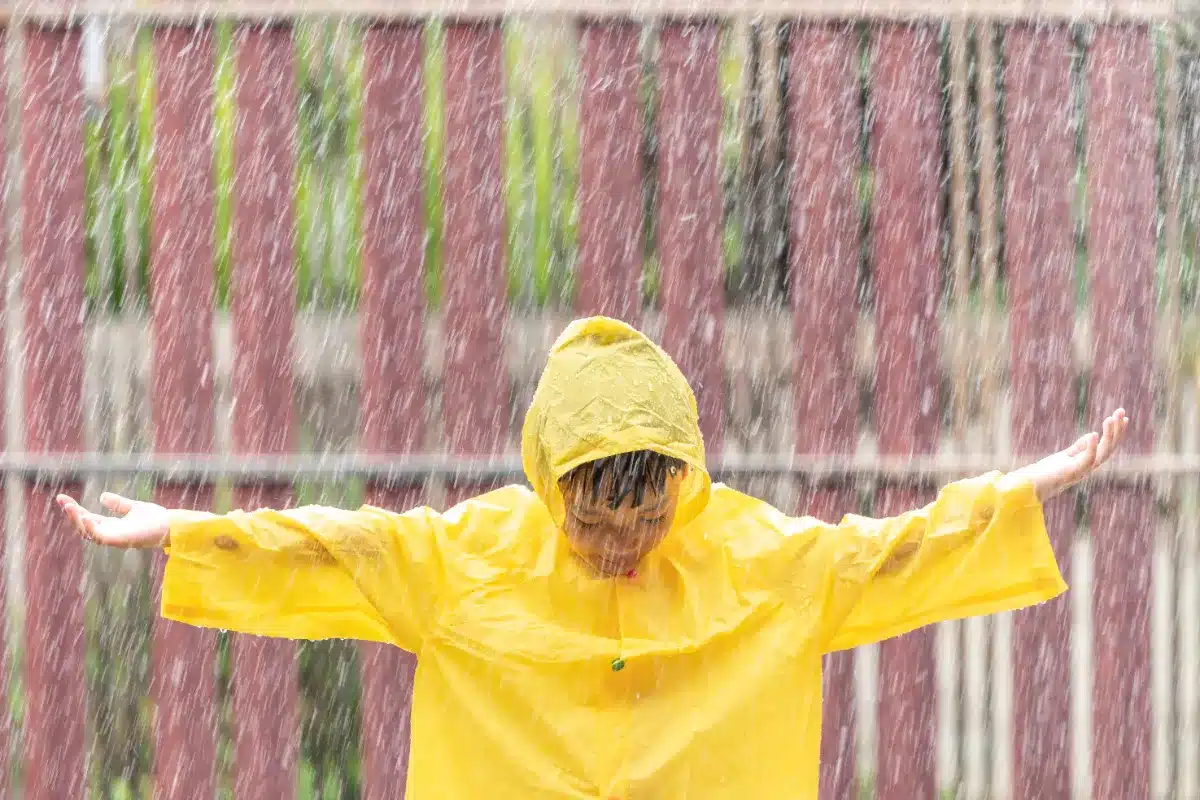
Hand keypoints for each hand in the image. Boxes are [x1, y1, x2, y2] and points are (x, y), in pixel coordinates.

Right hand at [56, 492, 169, 548]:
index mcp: (112, 526)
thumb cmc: (155, 519)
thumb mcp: (133, 507)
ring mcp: (114, 538)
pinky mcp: (120, 541)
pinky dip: (91, 528)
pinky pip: (100, 537)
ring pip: (88, 532)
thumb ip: (118, 504)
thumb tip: (102, 496)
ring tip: (68, 506)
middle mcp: (110, 533)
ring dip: (77, 520)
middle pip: (84, 526)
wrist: (171, 525)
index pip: (88, 518)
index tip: (62, 498)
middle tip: (61, 500)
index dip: (75, 510)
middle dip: (71, 514)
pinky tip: (84, 516)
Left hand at [1009, 408, 1128, 501]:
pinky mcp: (1072, 473)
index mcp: (1088, 462)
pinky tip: (1093, 434)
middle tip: (1121, 411)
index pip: (1108, 445)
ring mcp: (1082, 471)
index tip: (1123, 416)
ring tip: (1110, 419)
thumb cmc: (1047, 473)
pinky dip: (1091, 447)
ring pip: (1103, 453)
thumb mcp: (1065, 456)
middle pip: (1110, 448)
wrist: (1031, 486)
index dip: (1116, 432)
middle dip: (1117, 430)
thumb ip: (1079, 447)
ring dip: (1109, 436)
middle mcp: (1089, 467)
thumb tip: (1093, 434)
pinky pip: (1087, 460)